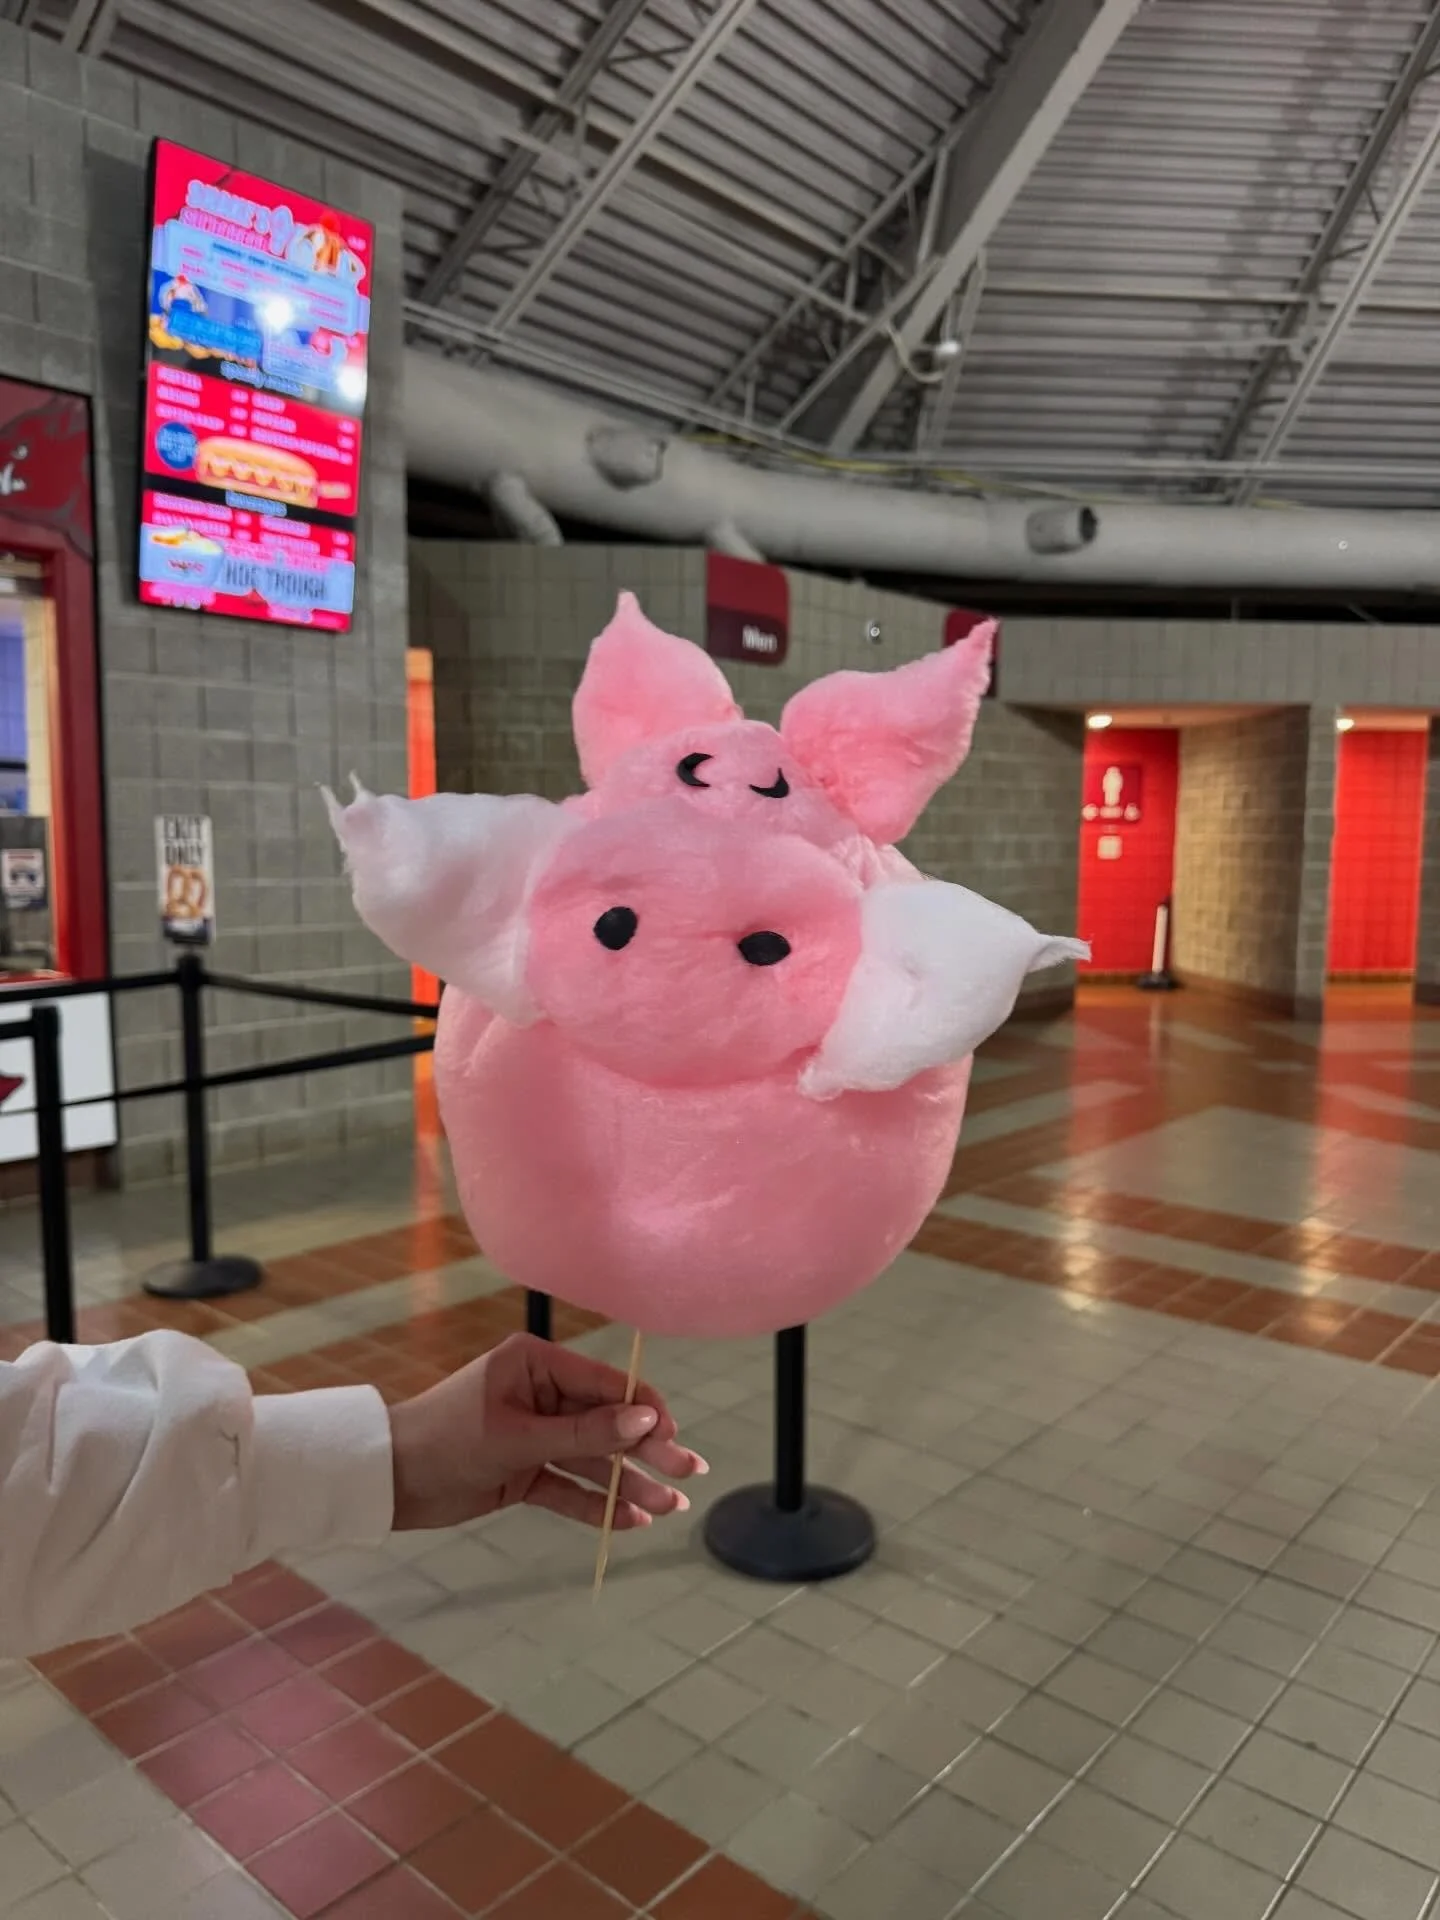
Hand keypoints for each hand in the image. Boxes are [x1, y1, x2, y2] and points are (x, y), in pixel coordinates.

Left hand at [386, 1332, 707, 1532]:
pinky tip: (631, 1522)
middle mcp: (541, 1394)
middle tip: (690, 1475)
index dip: (643, 1412)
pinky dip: (596, 1505)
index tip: (672, 1441)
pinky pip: (568, 1487)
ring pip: (592, 1460)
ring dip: (628, 1485)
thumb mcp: (516, 1437)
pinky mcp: (524, 1471)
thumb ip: (582, 1433)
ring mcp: (534, 1435)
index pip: (606, 1385)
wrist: (386, 1480)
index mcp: (536, 1365)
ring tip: (671, 1510)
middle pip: (606, 1424)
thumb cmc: (445, 1440)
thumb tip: (644, 1420)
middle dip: (647, 1452)